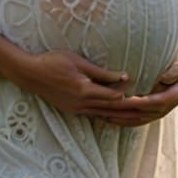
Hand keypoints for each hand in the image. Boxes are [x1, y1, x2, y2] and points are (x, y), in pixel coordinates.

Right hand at [11, 49, 131, 116]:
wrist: (30, 74)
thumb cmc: (53, 61)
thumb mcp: (79, 61)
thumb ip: (101, 72)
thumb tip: (124, 76)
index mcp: (84, 90)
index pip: (114, 96)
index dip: (128, 94)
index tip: (142, 91)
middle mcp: (82, 103)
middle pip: (111, 108)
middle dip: (129, 109)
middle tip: (146, 108)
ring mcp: (76, 109)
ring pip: (103, 114)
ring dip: (120, 115)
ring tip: (136, 115)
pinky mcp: (71, 110)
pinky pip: (94, 114)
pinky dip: (106, 115)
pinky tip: (114, 116)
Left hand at [96, 44, 177, 127]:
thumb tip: (164, 77)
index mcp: (176, 94)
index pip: (155, 102)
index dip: (138, 102)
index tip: (120, 99)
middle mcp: (168, 105)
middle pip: (142, 114)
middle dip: (121, 112)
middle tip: (102, 107)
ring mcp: (162, 109)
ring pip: (138, 119)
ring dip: (119, 118)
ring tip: (100, 114)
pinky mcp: (155, 108)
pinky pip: (138, 118)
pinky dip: (123, 119)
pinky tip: (108, 117)